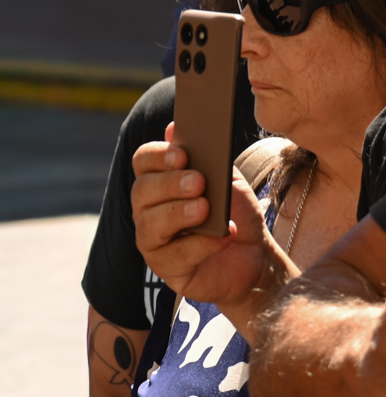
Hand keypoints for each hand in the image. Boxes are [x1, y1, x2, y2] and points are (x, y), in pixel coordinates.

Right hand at [131, 124, 273, 308]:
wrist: (255, 257)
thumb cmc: (236, 215)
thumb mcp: (229, 182)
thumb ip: (206, 159)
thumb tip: (173, 128)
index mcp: (160, 182)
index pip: (143, 162)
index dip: (157, 156)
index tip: (182, 155)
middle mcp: (148, 210)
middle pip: (141, 191)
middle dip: (169, 184)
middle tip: (198, 182)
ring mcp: (153, 240)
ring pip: (149, 224)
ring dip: (178, 213)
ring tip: (205, 209)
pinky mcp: (165, 268)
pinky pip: (173, 254)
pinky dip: (200, 244)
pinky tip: (224, 236)